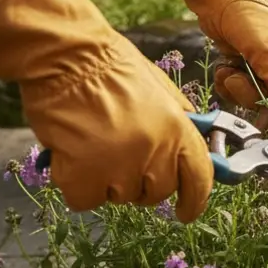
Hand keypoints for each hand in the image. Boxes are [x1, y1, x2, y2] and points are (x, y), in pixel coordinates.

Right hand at [0, 0, 213, 220]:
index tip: (186, 212)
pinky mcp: (82, 172)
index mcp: (180, 129)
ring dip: (107, 181)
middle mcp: (155, 151)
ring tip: (94, 148)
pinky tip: (73, 159)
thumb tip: (194, 151)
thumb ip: (180, 124)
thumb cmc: (112, 67)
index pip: (199, 179)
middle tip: (122, 160)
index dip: (195, 201)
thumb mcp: (162, 92)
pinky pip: (86, 200)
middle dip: (141, 183)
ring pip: (120, 197)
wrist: (68, 56)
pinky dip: (78, 186)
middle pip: (156, 193)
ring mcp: (119, 164)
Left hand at [146, 0, 267, 115]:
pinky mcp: (241, 59)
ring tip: (227, 69)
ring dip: (236, 88)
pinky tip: (223, 66)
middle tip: (236, 77)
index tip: (260, 108)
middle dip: (251, 93)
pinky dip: (227, 81)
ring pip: (252, 94)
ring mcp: (261, 60)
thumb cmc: (246, 12)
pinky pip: (237, 85)